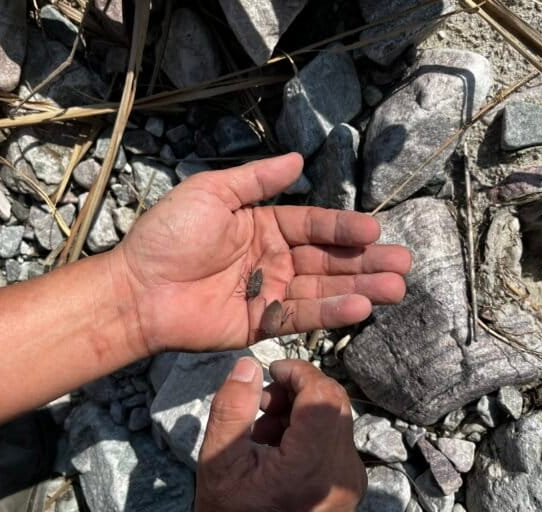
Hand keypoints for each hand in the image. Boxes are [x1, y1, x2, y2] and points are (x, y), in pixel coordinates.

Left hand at [113, 153, 410, 352]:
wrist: (138, 287)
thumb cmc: (170, 235)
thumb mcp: (211, 193)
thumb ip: (256, 179)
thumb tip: (298, 158)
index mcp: (263, 225)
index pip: (313, 225)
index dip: (342, 229)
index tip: (374, 230)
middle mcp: (274, 258)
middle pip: (327, 259)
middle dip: (365, 261)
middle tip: (403, 264)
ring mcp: (270, 292)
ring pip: (323, 288)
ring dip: (360, 288)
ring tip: (396, 288)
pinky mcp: (262, 324)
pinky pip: (302, 316)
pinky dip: (331, 312)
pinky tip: (360, 307)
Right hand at [195, 358, 366, 511]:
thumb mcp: (219, 464)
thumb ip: (232, 409)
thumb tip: (249, 366)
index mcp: (311, 467)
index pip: (323, 394)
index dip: (298, 372)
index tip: (272, 371)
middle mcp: (341, 474)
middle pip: (332, 403)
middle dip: (296, 391)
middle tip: (261, 404)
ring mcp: (349, 481)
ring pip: (335, 419)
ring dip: (300, 411)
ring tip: (263, 432)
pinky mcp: (348, 485)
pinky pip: (336, 440)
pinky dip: (309, 431)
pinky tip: (279, 449)